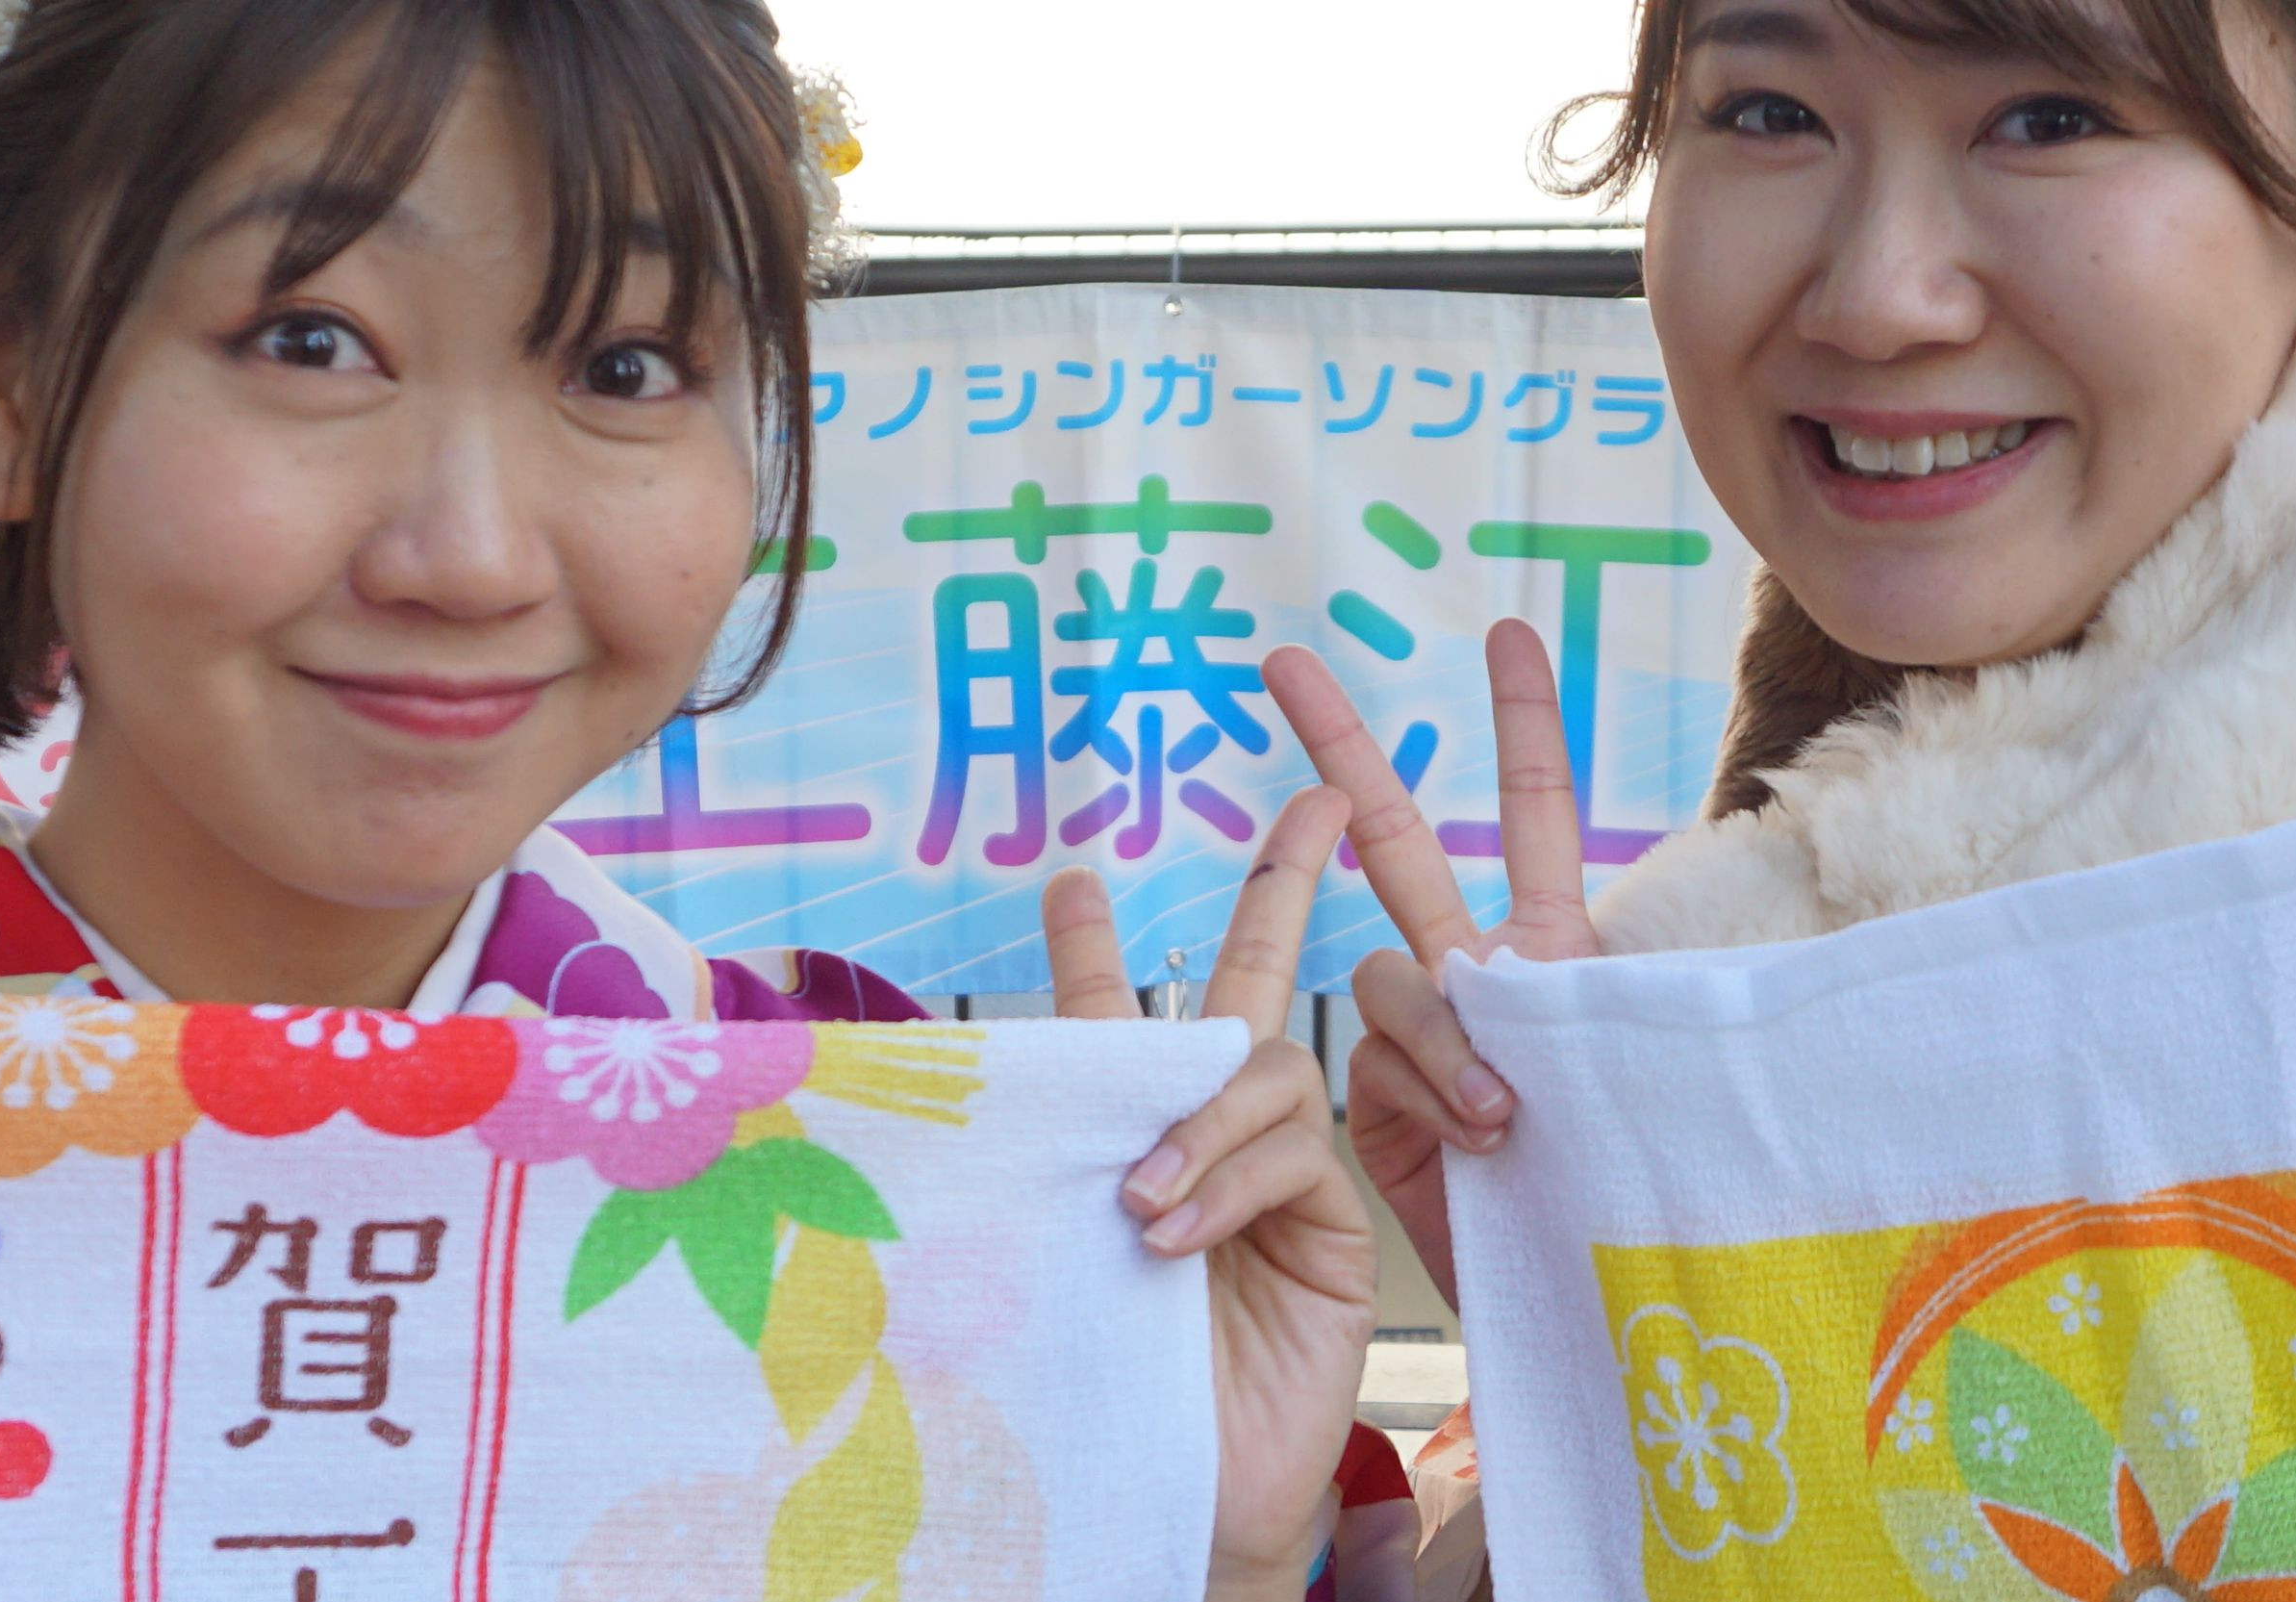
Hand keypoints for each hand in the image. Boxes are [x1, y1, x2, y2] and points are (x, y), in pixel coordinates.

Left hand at [1043, 788, 1373, 1601]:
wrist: (1157, 1502)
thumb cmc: (1079, 1387)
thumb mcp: (1034, 1248)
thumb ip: (1035, 1157)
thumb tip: (970, 1068)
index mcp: (1120, 1132)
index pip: (1109, 1015)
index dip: (1091, 941)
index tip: (1072, 871)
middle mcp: (1206, 1133)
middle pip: (1254, 980)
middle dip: (1287, 882)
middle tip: (1320, 793)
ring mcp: (1275, 1173)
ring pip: (1263, 1065)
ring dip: (1197, 1118)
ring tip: (1135, 1205)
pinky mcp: (1325, 1222)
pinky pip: (1290, 1148)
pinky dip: (1227, 1175)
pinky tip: (1171, 1230)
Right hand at [1265, 619, 1600, 1306]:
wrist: (1581, 1310)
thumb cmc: (1640, 1193)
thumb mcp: (1668, 1079)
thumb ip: (1650, 1014)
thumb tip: (1666, 969)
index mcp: (1558, 951)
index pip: (1537, 817)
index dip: (1522, 724)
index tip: (1507, 629)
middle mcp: (1474, 974)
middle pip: (1395, 838)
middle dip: (1340, 746)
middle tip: (1283, 660)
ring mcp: (1415, 1036)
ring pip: (1382, 965)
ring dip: (1445, 1033)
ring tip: (1506, 1118)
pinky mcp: (1372, 1099)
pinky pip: (1379, 1057)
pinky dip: (1433, 1090)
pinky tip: (1480, 1141)